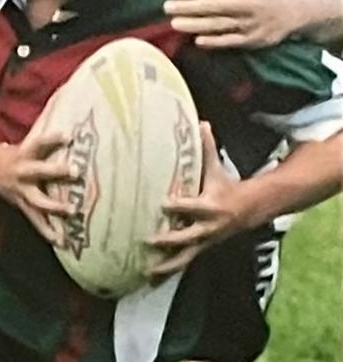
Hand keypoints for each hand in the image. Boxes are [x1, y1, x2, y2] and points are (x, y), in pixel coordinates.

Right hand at [0, 134, 76, 243]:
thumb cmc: (6, 155)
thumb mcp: (20, 147)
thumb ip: (41, 148)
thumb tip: (69, 138)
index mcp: (21, 154)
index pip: (39, 143)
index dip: (53, 139)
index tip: (68, 136)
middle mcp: (21, 172)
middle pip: (39, 170)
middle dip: (57, 171)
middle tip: (76, 171)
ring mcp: (20, 191)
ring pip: (38, 200)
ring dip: (56, 206)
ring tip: (72, 210)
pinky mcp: (20, 205)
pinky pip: (35, 219)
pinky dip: (47, 230)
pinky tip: (60, 240)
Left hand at [147, 123, 251, 277]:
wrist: (250, 210)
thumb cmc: (226, 185)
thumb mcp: (218, 167)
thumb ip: (207, 146)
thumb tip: (202, 121)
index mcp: (211, 204)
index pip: (192, 206)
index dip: (178, 205)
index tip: (162, 203)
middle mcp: (208, 226)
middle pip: (187, 235)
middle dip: (169, 239)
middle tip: (149, 239)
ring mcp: (205, 241)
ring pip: (185, 256)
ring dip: (167, 264)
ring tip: (148, 271)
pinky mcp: (201, 249)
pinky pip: (184, 263)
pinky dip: (170, 271)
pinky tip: (153, 278)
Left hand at [164, 0, 297, 48]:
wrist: (291, 8)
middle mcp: (246, 3)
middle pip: (213, 6)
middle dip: (189, 7)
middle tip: (167, 8)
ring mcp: (249, 22)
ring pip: (219, 24)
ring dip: (196, 24)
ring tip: (175, 24)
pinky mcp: (253, 39)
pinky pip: (231, 41)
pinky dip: (215, 41)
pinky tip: (198, 41)